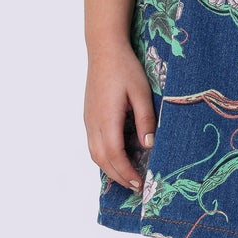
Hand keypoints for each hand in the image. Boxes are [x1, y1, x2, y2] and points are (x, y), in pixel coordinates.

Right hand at [84, 43, 157, 191]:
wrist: (104, 50)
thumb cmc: (125, 68)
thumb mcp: (142, 92)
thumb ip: (145, 120)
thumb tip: (148, 146)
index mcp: (107, 118)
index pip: (115, 154)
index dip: (127, 172)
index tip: (140, 183)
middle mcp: (93, 122)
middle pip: (102, 159)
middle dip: (119, 176)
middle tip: (137, 187)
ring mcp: (88, 120)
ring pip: (95, 154)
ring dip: (110, 169)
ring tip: (127, 177)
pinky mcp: (89, 116)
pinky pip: (93, 144)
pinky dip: (104, 158)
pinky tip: (116, 159)